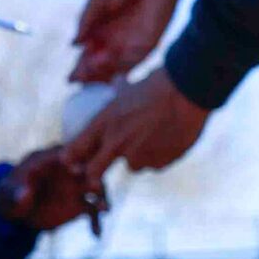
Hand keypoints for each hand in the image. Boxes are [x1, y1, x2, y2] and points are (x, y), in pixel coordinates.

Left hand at [0, 146, 109, 232]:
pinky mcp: (80, 204)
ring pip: (94, 188)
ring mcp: (76, 186)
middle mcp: (68, 169)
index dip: (70, 161)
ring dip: (100, 196)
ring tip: (104, 209)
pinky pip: (92, 211)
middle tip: (96, 188)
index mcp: (49, 159)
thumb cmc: (11, 194)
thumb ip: (16, 193)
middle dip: (92, 176)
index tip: (76, 170)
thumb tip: (25, 194)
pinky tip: (96, 234)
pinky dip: (96, 221)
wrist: (20, 209)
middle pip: (85, 168)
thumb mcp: (9, 195)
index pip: (64, 155)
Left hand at [66, 67, 211, 178]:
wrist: (188, 91)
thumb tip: (116, 82)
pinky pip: (155, 164)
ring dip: (137, 158)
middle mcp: (117, 144)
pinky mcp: (159, 164)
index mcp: (105, 123)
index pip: (76, 148)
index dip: (70, 158)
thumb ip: (120, 90)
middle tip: (96, 174)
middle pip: (94, 172)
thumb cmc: (159, 82)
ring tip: (150, 139)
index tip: (70, 160)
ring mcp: (139, 157)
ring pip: (132, 165)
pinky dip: (158, 156)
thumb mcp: (131, 85)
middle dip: (92, 176)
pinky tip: (168, 139)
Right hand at [71, 0, 213, 82]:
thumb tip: (74, 44)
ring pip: (115, 68)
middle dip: (89, 75)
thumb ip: (87, 19)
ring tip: (88, 71)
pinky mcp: (149, 42)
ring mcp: (133, 42)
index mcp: (103, 26)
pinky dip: (118, 65)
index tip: (71, 78)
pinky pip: (133, 61)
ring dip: (101, 73)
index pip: (89, 54)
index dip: (81, 66)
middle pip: (101, 65)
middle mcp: (117, 38)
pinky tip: (105, 61)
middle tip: (76, 80)